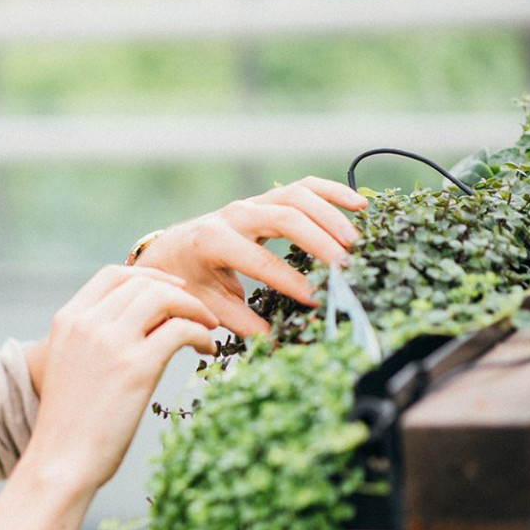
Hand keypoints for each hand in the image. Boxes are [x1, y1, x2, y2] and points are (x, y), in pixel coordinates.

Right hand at [23, 265, 217, 497]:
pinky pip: (179, 329)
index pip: (112, 275)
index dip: (149, 275)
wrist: (61, 461)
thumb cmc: (70, 424)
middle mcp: (87, 323)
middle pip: (143, 284)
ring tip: (207, 328)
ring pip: (164, 297)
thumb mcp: (71, 366)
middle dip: (178, 292)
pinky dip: (200, 334)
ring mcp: (110, 342)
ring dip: (194, 308)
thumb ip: (95, 339)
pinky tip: (205, 350)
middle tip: (199, 313)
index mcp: (67, 320)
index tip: (173, 289)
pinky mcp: (136, 366)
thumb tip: (144, 325)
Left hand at [135, 176, 366, 336]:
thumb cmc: (190, 280)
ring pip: (297, 196)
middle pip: (284, 217)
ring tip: (355, 241)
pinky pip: (303, 187)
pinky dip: (332, 192)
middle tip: (345, 266)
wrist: (170, 250)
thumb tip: (275, 342)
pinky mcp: (266, 199)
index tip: (316, 299)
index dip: (290, 281)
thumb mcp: (208, 304)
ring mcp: (252, 203)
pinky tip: (359, 206)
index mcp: (213, 241)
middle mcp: (233, 215)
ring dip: (330, 216)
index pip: (260, 261)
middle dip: (318, 241)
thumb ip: (241, 323)